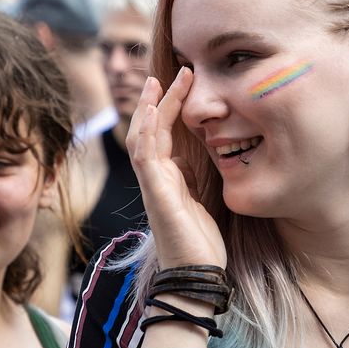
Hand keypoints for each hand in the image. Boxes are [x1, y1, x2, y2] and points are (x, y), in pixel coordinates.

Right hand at [127, 69, 226, 269]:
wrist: (197, 276)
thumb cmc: (202, 244)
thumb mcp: (205, 202)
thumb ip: (198, 179)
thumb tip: (197, 158)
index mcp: (170, 179)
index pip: (164, 135)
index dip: (170, 109)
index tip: (183, 83)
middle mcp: (157, 179)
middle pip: (150, 130)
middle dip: (157, 100)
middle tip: (168, 72)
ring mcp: (154, 186)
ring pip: (143, 137)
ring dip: (150, 108)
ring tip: (157, 80)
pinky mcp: (157, 194)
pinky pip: (145, 156)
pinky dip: (146, 130)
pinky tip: (151, 110)